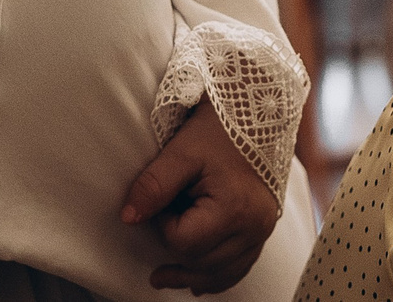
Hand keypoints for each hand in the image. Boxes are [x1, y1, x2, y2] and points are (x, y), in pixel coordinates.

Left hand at [120, 102, 279, 294]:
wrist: (257, 111)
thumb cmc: (219, 127)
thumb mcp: (181, 151)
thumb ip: (153, 185)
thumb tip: (128, 218)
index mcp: (235, 209)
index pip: (184, 242)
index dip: (165, 225)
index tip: (168, 199)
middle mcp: (254, 227)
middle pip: (202, 262)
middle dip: (178, 246)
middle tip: (169, 216)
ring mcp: (262, 231)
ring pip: (221, 273)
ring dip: (192, 274)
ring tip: (162, 277)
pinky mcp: (264, 231)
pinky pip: (240, 267)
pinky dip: (217, 275)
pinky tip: (197, 281)